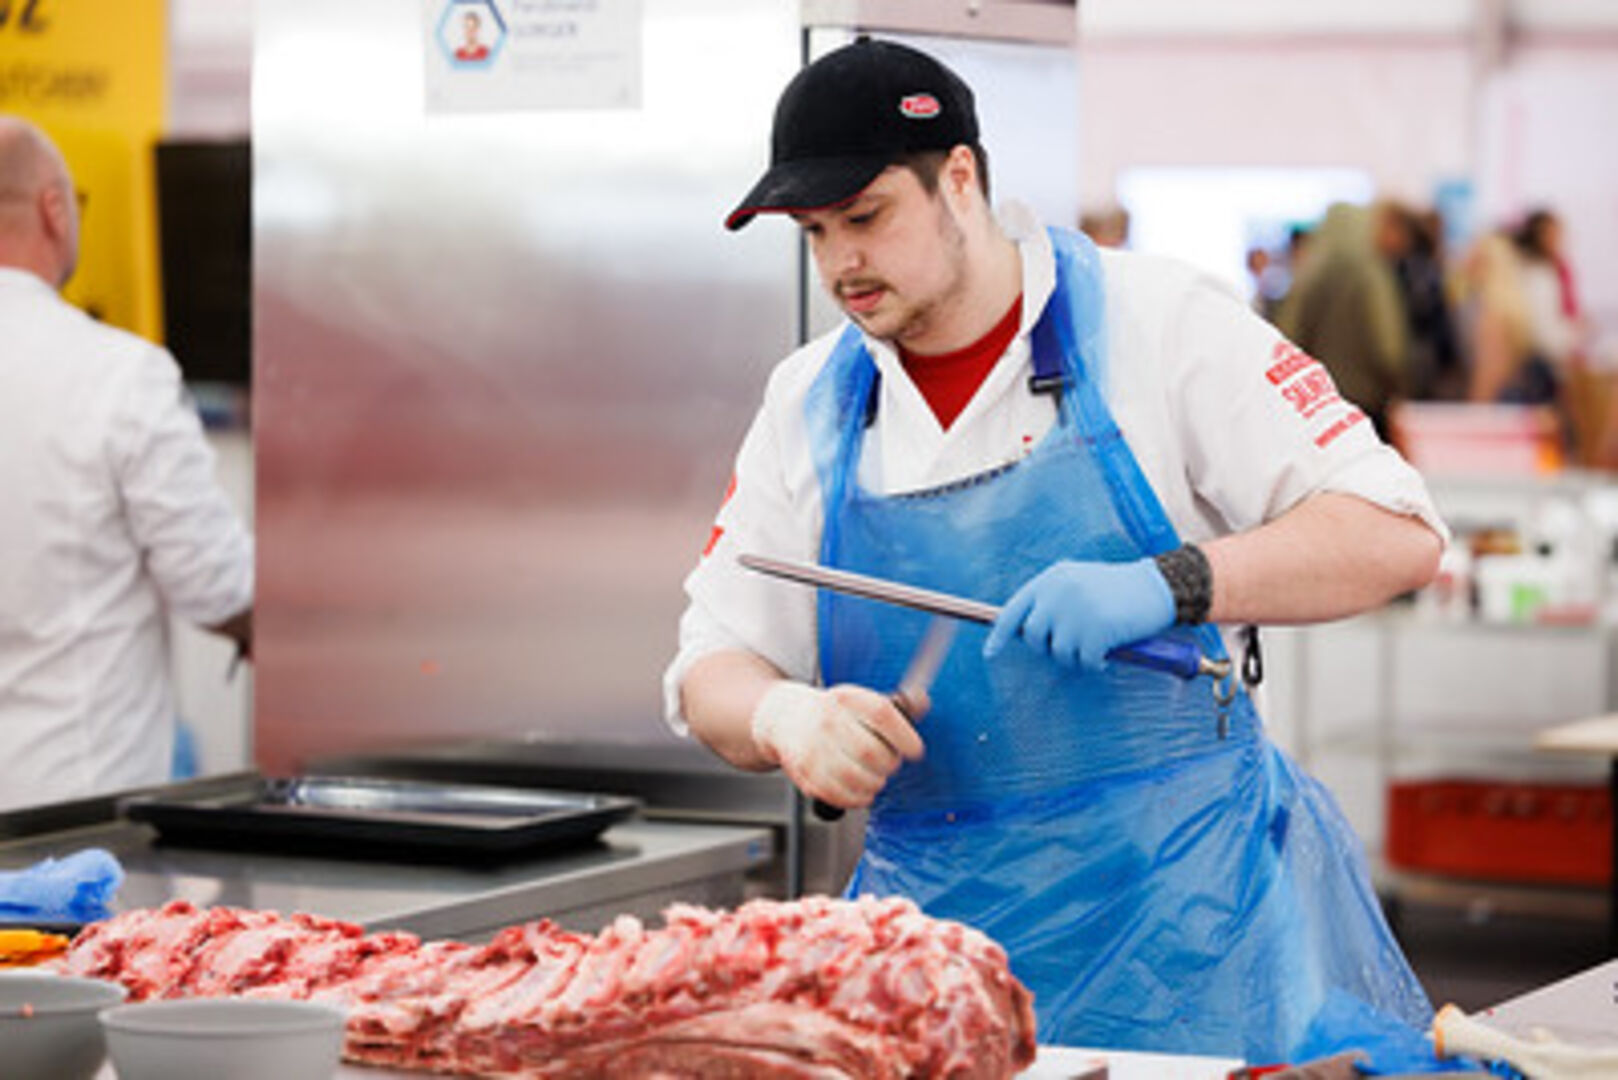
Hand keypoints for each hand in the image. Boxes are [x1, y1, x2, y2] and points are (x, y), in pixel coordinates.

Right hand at [750, 681, 924, 809]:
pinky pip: (839, 795)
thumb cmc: (830, 712)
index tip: (916, 750)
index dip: (904, 736)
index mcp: (845, 699)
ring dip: (875, 784)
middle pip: (871, 751)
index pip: (881, 714)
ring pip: (856, 778)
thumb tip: (923, 702)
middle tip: (889, 764)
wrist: (784, 718)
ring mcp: (812, 748)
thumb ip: (894, 706)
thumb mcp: (859, 701)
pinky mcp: (804, 773)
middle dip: (889, 764)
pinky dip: (857, 798)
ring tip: (875, 778)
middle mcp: (827, 721)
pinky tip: (860, 790)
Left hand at [983, 558, 1174, 669]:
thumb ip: (1052, 600)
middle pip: (1033, 636)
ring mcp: (1077, 610)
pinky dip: (1093, 664)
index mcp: (1051, 579)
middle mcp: (1059, 592)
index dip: (998, 634)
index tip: (989, 653)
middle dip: (1049, 649)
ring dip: (1075, 658)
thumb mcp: (1078, 582)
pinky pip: (1083, 661)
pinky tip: (1106, 654)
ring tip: (1094, 647)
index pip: (1013, 610)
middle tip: (1072, 648)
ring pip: (1059, 653)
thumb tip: (1027, 633)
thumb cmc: (1118, 590)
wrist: (1158, 586)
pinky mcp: (1096, 628)